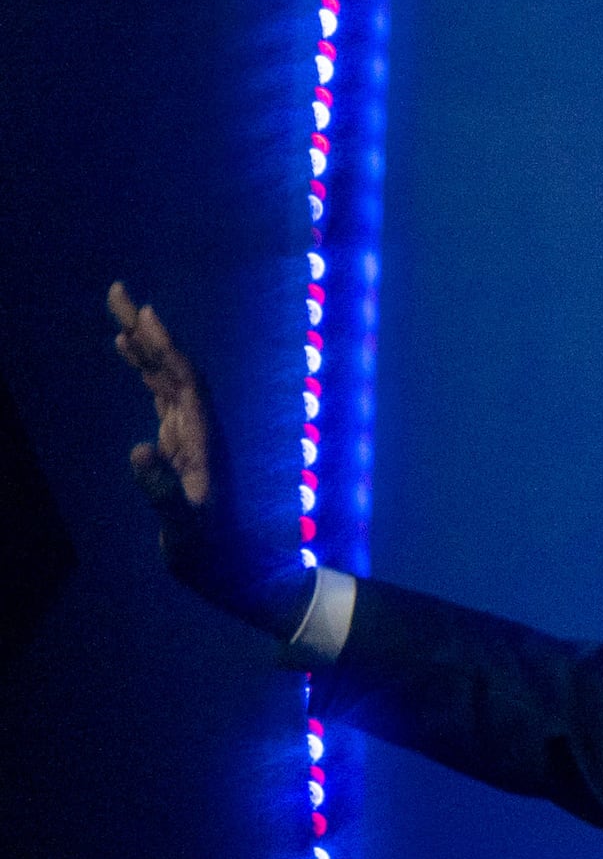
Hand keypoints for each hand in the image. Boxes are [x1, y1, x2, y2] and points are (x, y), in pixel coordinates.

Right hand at [105, 286, 300, 628]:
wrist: (230, 568)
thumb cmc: (210, 551)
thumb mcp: (185, 526)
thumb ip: (163, 491)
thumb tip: (140, 452)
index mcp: (203, 440)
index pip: (185, 382)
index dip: (165, 349)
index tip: (145, 314)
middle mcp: (200, 429)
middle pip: (173, 368)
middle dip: (147, 330)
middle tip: (117, 290)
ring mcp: (190, 433)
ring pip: (166, 377)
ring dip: (144, 344)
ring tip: (118, 311)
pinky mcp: (179, 443)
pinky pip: (161, 394)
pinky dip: (144, 370)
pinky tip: (127, 350)